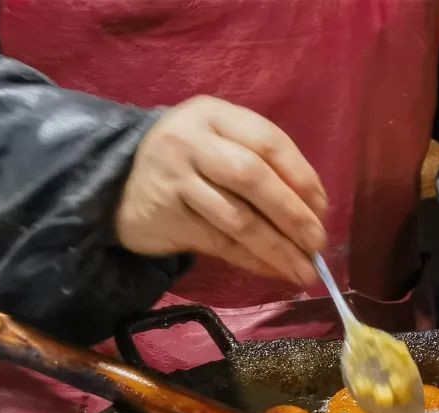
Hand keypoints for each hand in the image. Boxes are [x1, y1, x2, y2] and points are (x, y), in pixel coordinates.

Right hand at [115, 96, 326, 287]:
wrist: (116, 182)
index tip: (322, 209)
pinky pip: (220, 242)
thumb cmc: (189, 164)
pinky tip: (275, 270)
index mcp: (215, 115)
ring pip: (238, 218)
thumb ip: (262, 166)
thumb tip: (315, 212)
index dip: (302, 177)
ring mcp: (175, 179)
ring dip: (278, 248)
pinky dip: (253, 260)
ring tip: (305, 270)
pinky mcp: (166, 216)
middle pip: (253, 178)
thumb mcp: (220, 145)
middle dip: (293, 215)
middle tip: (318, 244)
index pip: (269, 142)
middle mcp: (192, 142)